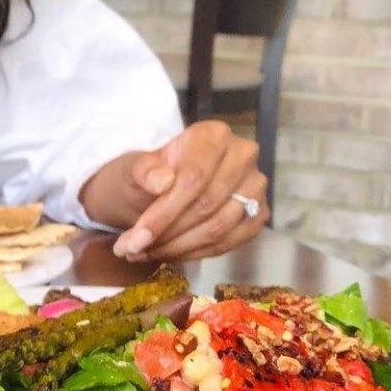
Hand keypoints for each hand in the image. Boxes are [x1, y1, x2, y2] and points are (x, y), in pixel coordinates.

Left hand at [83, 121, 267, 261]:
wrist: (159, 188)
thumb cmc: (148, 175)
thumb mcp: (135, 169)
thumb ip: (143, 172)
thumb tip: (161, 181)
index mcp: (213, 135)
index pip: (193, 178)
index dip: (164, 212)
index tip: (135, 238)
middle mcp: (243, 156)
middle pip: (206, 205)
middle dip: (166, 234)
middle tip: (132, 250)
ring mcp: (255, 187)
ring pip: (219, 228)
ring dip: (178, 248)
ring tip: (144, 253)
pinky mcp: (259, 214)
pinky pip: (230, 242)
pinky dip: (196, 253)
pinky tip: (169, 255)